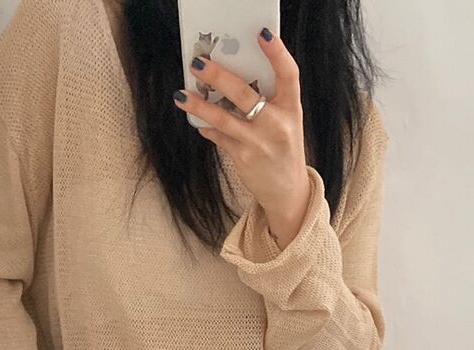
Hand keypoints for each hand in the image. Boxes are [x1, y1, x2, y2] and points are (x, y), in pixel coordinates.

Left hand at [173, 29, 311, 249]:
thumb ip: (269, 100)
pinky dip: (207, 128)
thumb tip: (233, 78)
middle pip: (245, 94)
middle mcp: (277, 124)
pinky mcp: (243, 158)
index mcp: (292, 109)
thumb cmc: (283, 149)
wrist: (287, 191)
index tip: (262, 34)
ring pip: (223, 118)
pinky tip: (198, 122)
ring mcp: (259, 142)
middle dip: (218, 76)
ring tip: (181, 95)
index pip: (289, 74)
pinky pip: (219, 137)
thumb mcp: (286, 122)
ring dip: (199, 105)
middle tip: (198, 63)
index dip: (277, 53)